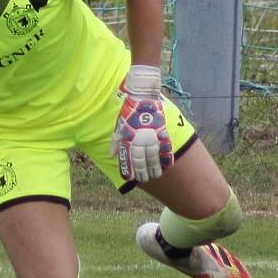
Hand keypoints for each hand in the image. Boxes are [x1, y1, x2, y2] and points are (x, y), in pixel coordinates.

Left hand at [110, 65, 173, 182]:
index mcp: (129, 138)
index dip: (129, 169)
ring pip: (154, 157)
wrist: (143, 98)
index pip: (129, 158)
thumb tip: (111, 156)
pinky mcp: (162, 132)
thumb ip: (115, 142)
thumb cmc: (128, 113)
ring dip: (155, 167)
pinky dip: (166, 157)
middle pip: (142, 160)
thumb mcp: (119, 126)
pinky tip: (166, 165)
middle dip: (143, 171)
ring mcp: (152, 137)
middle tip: (144, 179)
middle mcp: (141, 140)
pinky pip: (165, 148)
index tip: (130, 178)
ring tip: (156, 175)